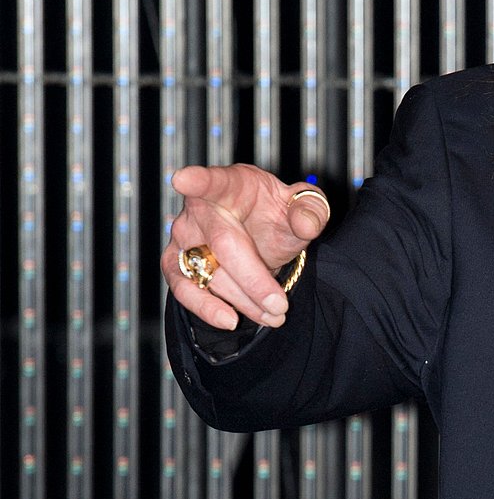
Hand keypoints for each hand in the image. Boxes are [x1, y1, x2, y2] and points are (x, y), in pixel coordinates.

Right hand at [161, 163, 330, 330]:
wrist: (263, 235)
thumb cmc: (278, 215)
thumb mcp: (304, 207)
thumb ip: (311, 209)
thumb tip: (306, 223)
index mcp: (232, 184)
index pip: (214, 180)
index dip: (198, 180)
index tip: (184, 180)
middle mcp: (201, 208)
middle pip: (223, 243)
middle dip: (253, 278)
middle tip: (280, 303)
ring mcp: (184, 236)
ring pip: (206, 272)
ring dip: (240, 299)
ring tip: (272, 315)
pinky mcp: (176, 263)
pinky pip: (184, 288)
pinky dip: (206, 307)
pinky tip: (230, 319)